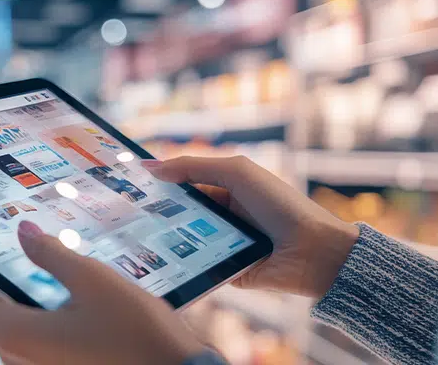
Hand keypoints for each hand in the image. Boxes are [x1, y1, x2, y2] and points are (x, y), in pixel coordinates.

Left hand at [0, 221, 207, 364]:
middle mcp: (15, 356)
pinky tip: (50, 280)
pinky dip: (32, 305)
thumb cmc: (137, 334)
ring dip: (10, 286)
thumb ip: (51, 253)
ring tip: (18, 247)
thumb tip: (21, 231)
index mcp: (13, 333)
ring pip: (8, 319)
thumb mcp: (93, 281)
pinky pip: (30, 333)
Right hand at [143, 156, 358, 297]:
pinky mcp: (225, 271)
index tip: (130, 183)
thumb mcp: (238, 173)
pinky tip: (158, 260)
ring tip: (134, 233)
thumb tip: (152, 167)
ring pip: (184, 240)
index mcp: (226, 190)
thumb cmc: (280, 205)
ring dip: (166, 237)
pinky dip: (183, 263)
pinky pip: (197, 266)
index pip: (185, 185)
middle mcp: (222, 217)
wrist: (313, 251)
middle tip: (124, 211)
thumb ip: (195, 167)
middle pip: (180, 213)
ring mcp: (222, 245)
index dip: (160, 183)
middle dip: (156, 212)